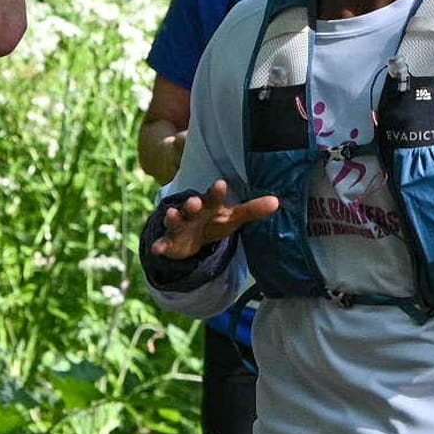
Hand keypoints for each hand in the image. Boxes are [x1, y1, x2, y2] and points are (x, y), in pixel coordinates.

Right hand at [150, 180, 279, 258]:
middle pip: (192, 206)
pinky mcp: (169, 242)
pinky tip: (156, 249)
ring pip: (175, 220)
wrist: (192, 237)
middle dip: (192, 203)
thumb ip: (252, 210)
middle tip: (194, 201)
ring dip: (173, 217)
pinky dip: (159, 245)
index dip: (217, 192)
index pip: (214, 196)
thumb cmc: (214, 221)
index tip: (221, 184)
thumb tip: (277, 202)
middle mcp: (192, 212)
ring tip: (172, 213)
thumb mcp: (233, 217)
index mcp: (209, 205)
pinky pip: (163, 243)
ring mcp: (179, 226)